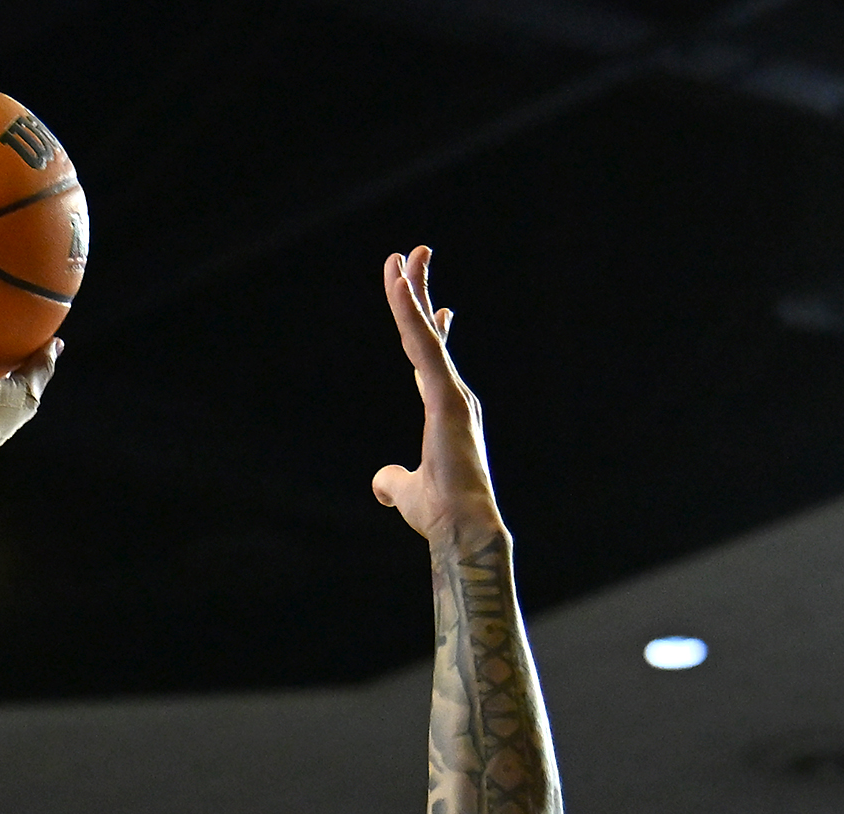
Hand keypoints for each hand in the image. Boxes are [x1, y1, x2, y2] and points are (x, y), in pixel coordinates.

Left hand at [374, 248, 502, 549]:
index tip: (440, 305)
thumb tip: (381, 485)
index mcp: (445, 412)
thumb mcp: (405, 493)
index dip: (431, 329)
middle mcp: (453, 396)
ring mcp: (450, 393)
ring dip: (413, 291)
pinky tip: (399, 286)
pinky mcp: (445, 397)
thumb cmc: (441, 515)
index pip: (432, 360)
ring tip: (405, 254)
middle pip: (429, 334)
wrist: (462, 530)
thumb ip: (392, 481)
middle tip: (416, 253)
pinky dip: (410, 314)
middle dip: (421, 292)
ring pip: (423, 332)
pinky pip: (422, 345)